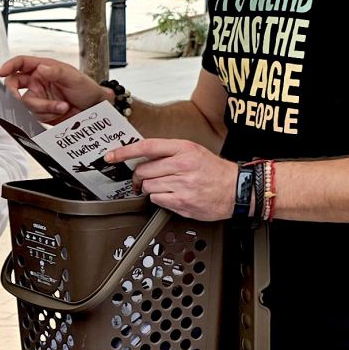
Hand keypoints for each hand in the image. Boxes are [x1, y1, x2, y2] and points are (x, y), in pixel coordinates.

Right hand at [0, 55, 111, 123]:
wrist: (94, 110)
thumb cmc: (87, 89)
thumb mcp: (74, 77)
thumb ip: (56, 72)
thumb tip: (39, 68)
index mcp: (43, 68)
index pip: (21, 64)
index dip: (9, 66)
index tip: (1, 72)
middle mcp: (37, 82)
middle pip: (15, 85)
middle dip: (15, 93)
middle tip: (20, 99)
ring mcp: (38, 97)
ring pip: (25, 104)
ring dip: (43, 107)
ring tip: (62, 106)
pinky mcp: (40, 112)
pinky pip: (34, 115)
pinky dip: (46, 115)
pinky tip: (60, 111)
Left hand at [108, 138, 236, 220]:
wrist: (236, 189)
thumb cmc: (214, 170)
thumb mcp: (194, 151)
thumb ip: (169, 152)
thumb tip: (141, 156)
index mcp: (184, 149)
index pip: (147, 147)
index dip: (125, 151)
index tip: (111, 156)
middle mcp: (183, 165)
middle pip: (143, 171)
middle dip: (138, 176)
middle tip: (142, 179)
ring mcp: (182, 185)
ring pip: (148, 186)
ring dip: (149, 188)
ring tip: (164, 186)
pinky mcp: (182, 202)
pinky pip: (156, 200)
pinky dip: (158, 198)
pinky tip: (171, 195)